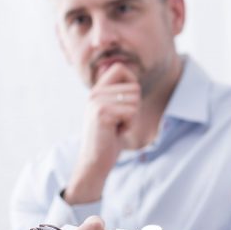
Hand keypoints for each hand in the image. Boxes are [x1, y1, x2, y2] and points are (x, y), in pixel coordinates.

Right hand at [65, 62, 141, 203]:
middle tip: (120, 122)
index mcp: (98, 90)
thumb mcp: (115, 113)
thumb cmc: (109, 139)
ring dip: (132, 119)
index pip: (121, 68)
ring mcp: (97, 101)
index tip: (127, 103)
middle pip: (134, 88)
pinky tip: (117, 132)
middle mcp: (95, 93)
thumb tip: (127, 75)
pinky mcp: (102, 112)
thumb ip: (119, 95)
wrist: (95, 160)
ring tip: (117, 127)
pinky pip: (131, 112)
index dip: (132, 83)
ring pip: (135, 101)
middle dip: (135, 109)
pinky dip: (130, 126)